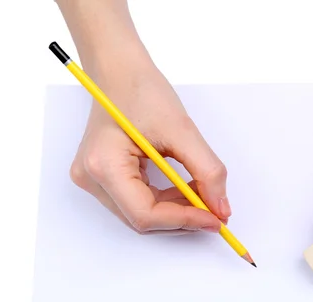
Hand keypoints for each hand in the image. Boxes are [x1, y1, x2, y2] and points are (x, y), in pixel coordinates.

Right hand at [70, 62, 230, 234]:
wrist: (119, 70)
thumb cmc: (141, 89)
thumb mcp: (182, 129)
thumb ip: (207, 171)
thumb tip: (221, 208)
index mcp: (104, 165)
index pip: (145, 214)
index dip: (185, 220)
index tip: (215, 218)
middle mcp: (91, 178)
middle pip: (142, 219)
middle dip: (183, 217)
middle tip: (215, 211)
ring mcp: (94, 179)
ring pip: (142, 214)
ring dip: (176, 210)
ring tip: (202, 195)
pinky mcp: (103, 176)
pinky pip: (138, 201)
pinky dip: (166, 201)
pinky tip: (185, 190)